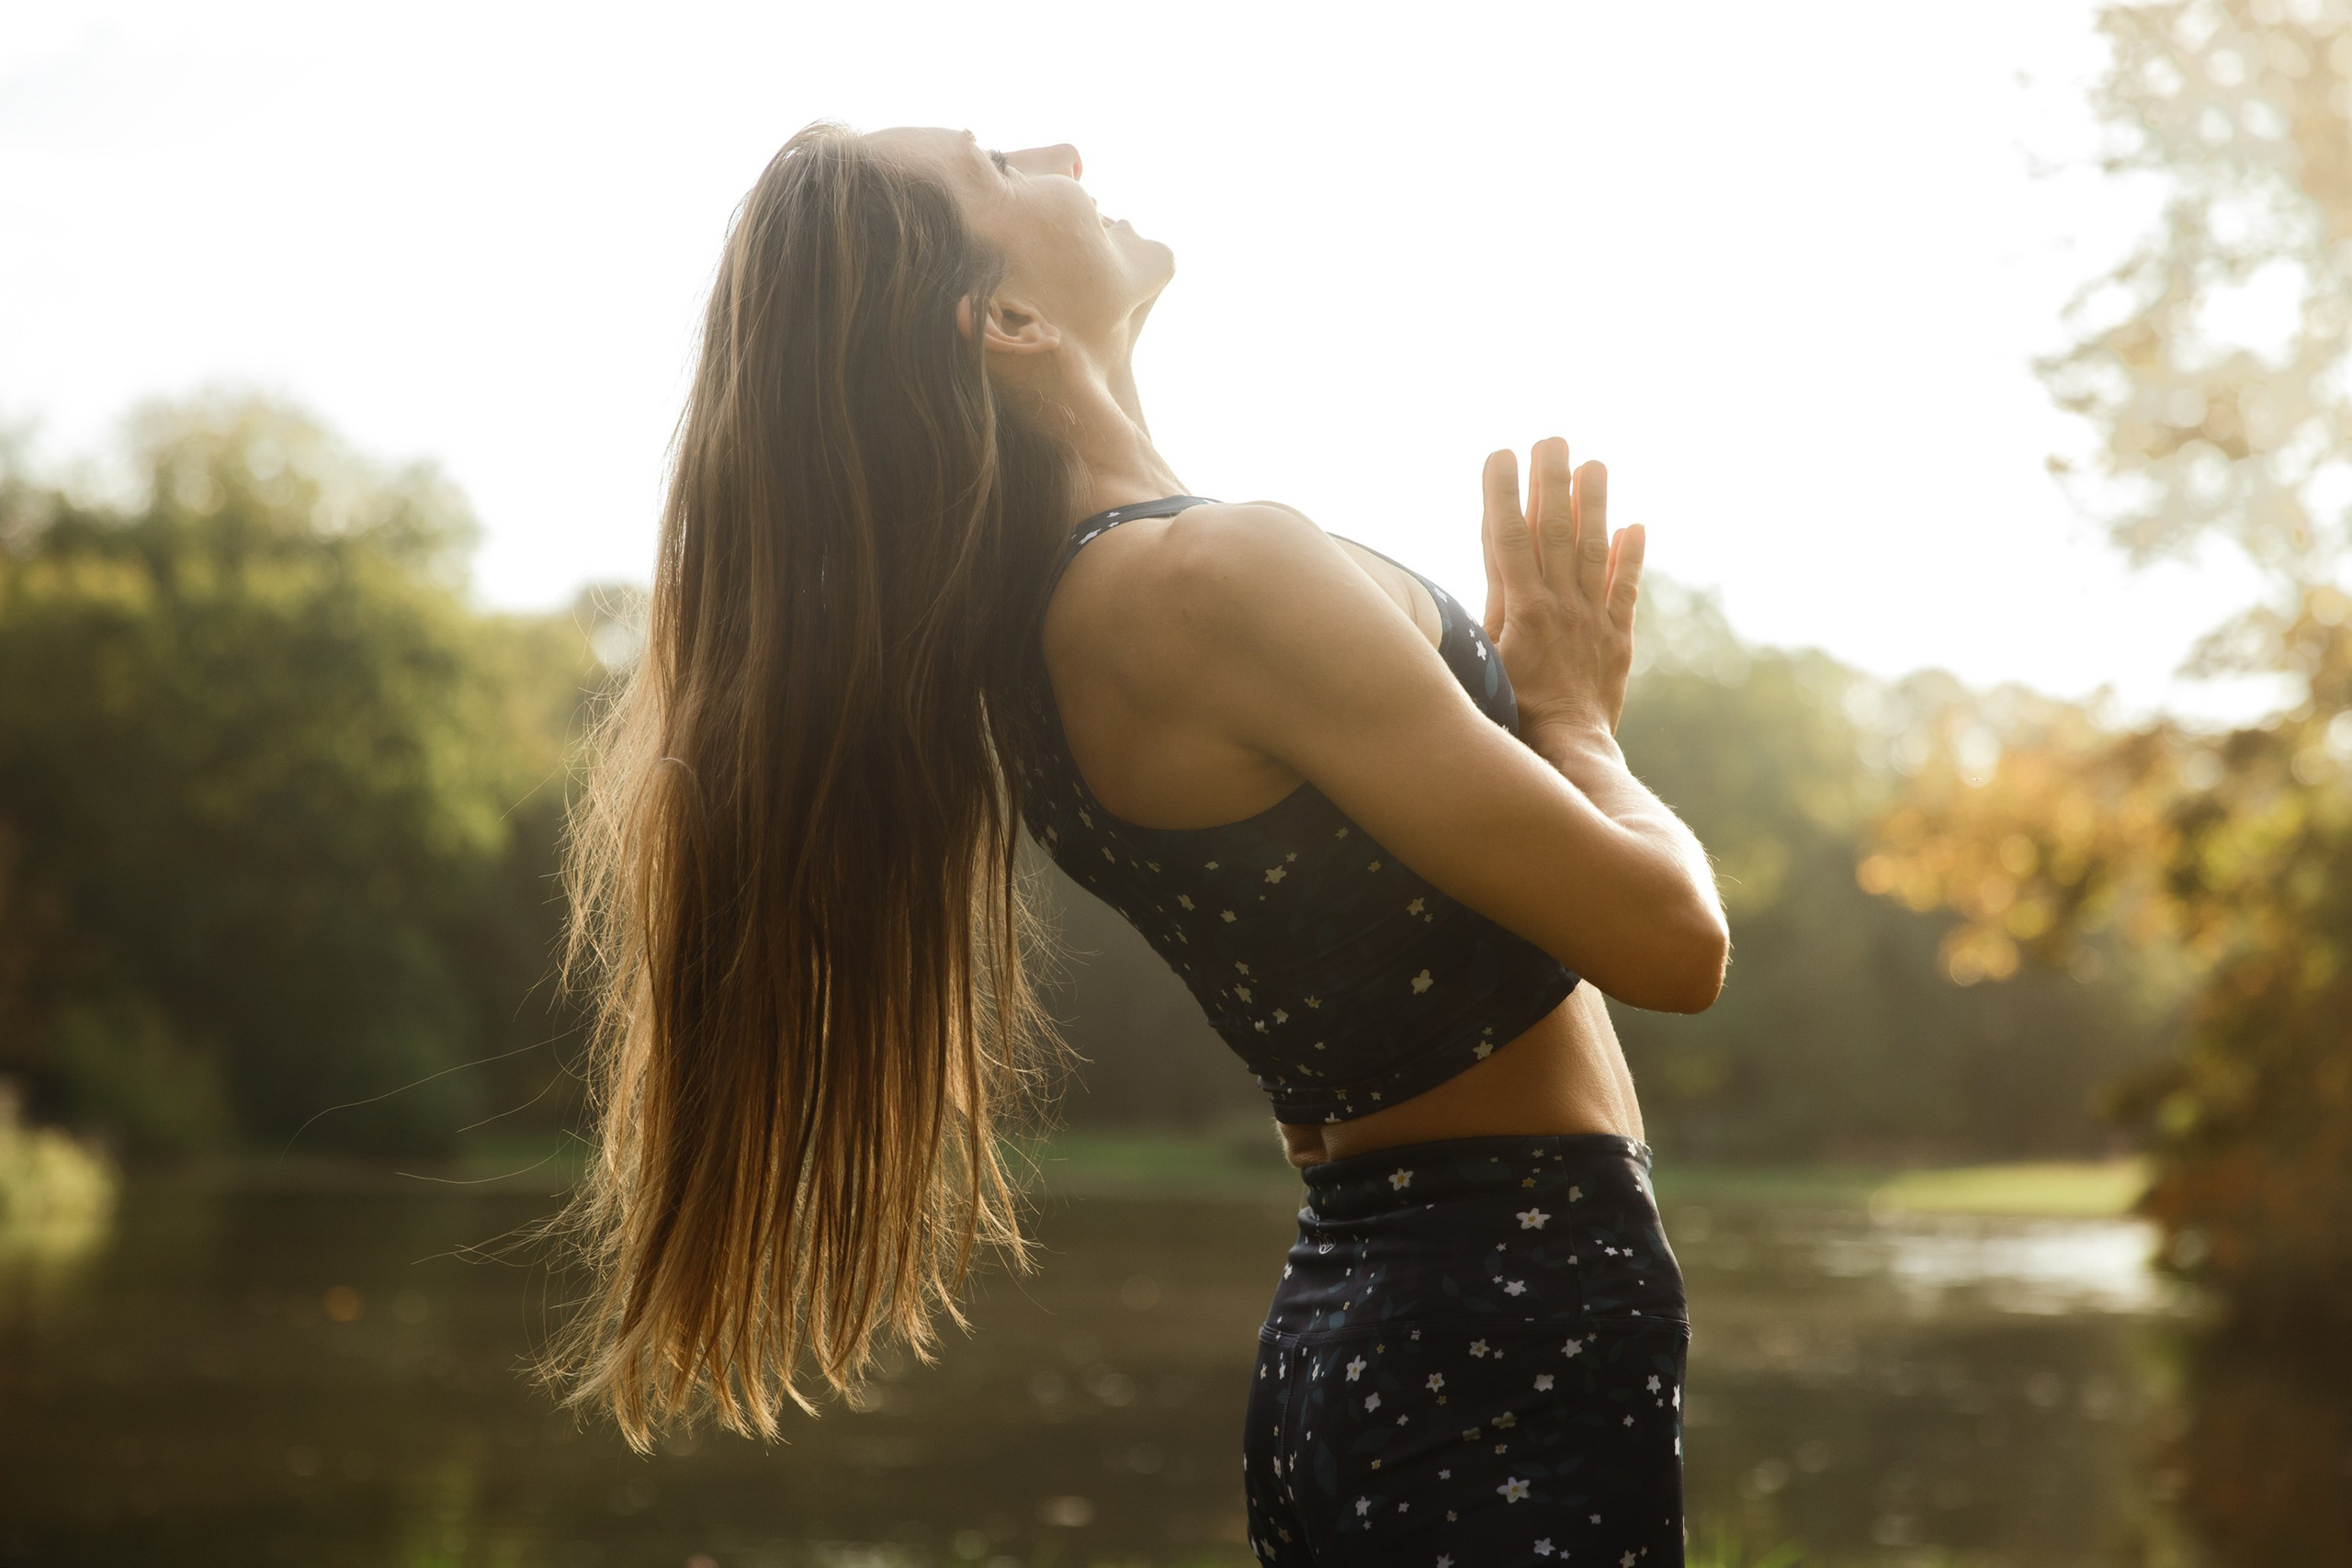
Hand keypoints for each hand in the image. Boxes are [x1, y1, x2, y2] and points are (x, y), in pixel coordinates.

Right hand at [1478, 438, 1643, 744]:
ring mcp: (1593, 620)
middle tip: (1552, 439)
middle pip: (1554, 532)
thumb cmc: (1515, 713)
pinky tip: (1634, 524)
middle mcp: (1561, 606)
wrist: (1570, 752)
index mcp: (1523, 610)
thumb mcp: (1490, 658)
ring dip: (1593, 505)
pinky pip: (1625, 590)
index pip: (1509, 537)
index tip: (1501, 453)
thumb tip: (1498, 554)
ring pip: (1592, 550)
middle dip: (1551, 481)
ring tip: (1594, 464)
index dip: (1504, 493)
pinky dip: (1630, 557)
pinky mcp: (1616, 639)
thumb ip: (1494, 604)